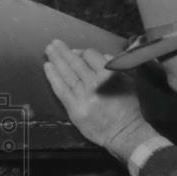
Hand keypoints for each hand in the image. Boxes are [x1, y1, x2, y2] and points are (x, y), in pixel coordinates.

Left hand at [44, 39, 156, 160]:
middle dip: (63, 51)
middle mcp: (95, 83)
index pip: (90, 55)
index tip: (76, 51)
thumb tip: (102, 55)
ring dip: (56, 60)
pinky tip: (48, 68)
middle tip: (54, 43)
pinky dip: (53, 77)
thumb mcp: (128, 82)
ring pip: (67, 73)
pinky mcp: (75, 108)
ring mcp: (84, 96)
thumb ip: (115, 66)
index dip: (81, 52)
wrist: (123, 132)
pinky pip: (61, 90)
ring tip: (48, 50)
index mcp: (110, 74)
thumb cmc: (127, 108)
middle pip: (75, 62)